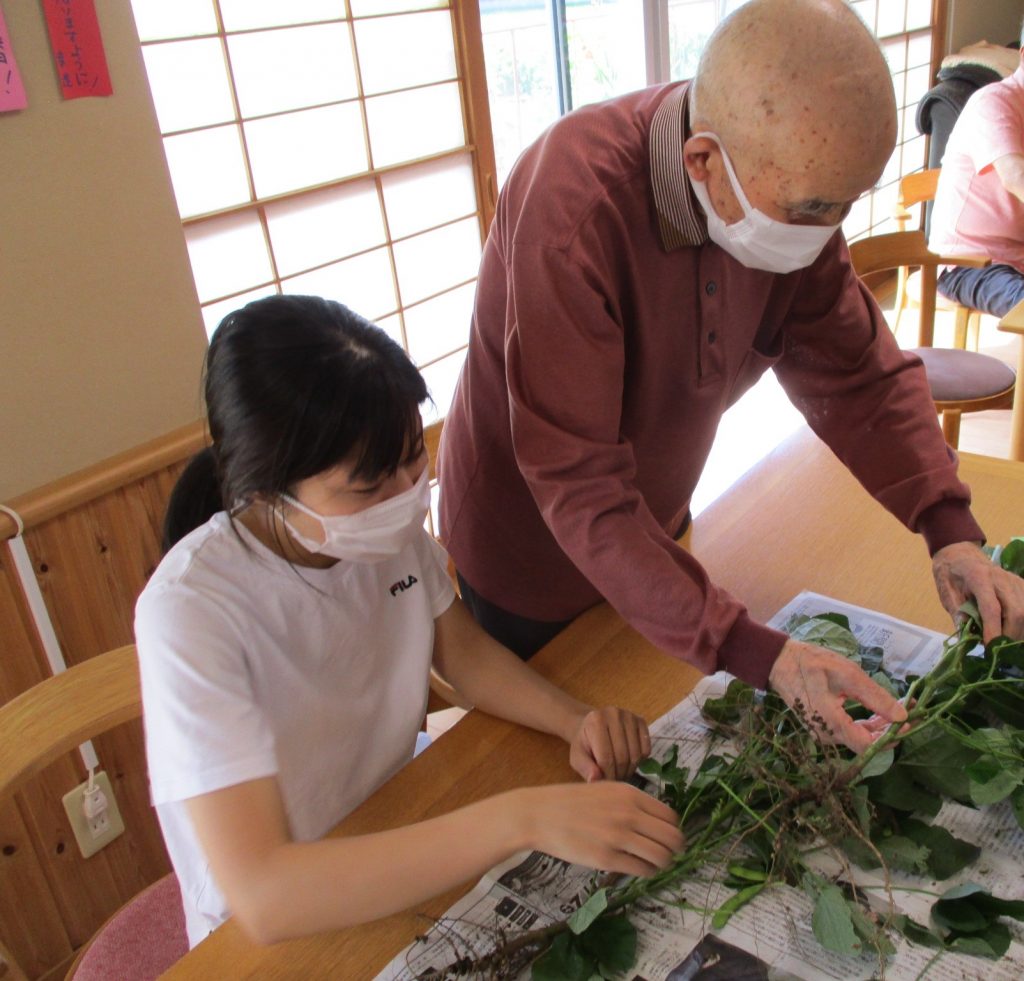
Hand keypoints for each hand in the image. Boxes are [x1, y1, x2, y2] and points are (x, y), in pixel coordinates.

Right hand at [514, 782, 684, 878]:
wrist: (540, 814)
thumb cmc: (571, 802)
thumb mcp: (605, 789)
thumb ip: (630, 802)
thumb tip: (656, 821)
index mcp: (629, 794)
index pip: (670, 816)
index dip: (673, 829)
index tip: (668, 837)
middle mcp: (628, 814)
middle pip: (672, 837)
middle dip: (675, 849)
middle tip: (669, 854)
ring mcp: (618, 837)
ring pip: (661, 856)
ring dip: (663, 863)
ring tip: (655, 864)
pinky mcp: (607, 859)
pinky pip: (642, 869)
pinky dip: (647, 872)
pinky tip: (640, 869)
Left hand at [568, 707, 651, 781]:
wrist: (592, 725)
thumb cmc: (585, 743)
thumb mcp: (577, 756)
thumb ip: (584, 767)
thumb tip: (595, 780)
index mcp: (596, 721)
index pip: (606, 757)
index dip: (607, 776)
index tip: (605, 783)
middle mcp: (614, 714)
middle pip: (622, 757)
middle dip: (619, 774)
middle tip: (614, 779)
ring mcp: (629, 716)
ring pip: (636, 755)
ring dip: (629, 769)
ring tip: (620, 770)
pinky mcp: (641, 720)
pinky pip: (646, 749)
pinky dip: (640, 760)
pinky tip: (629, 759)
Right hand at [768, 639, 907, 753]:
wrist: (780, 661)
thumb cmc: (812, 664)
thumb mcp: (847, 674)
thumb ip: (875, 696)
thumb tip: (902, 716)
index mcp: (830, 724)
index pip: (867, 745)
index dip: (890, 736)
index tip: (908, 721)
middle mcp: (826, 735)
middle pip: (865, 742)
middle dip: (888, 729)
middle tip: (907, 710)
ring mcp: (822, 733)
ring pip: (858, 737)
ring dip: (879, 726)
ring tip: (896, 709)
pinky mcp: (822, 727)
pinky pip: (849, 731)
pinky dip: (866, 724)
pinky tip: (877, 712)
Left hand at [932, 541, 1023, 642]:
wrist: (960, 552)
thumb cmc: (951, 573)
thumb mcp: (945, 591)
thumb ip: (957, 612)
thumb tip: (966, 636)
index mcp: (978, 577)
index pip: (992, 608)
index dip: (993, 630)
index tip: (989, 647)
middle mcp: (1002, 578)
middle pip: (1017, 612)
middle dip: (1009, 635)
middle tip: (996, 650)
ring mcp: (1015, 581)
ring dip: (1019, 632)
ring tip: (1003, 643)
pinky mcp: (1022, 586)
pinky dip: (1023, 623)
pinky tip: (1013, 632)